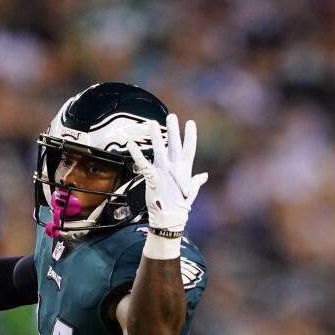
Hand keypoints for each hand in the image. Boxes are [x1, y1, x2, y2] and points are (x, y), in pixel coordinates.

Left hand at [128, 114, 208, 236]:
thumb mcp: (191, 191)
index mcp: (185, 170)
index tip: (190, 123)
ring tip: (152, 122)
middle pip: (174, 144)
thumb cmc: (181, 206)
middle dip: (173, 130)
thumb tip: (204, 176)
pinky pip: (143, 162)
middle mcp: (175, 168)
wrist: (170, 218)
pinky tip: (130, 143)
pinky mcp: (152, 177)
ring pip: (159, 149)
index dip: (190, 135)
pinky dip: (136, 153)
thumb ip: (197, 181)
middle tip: (171, 116)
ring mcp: (163, 171)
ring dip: (155, 135)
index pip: (189, 148)